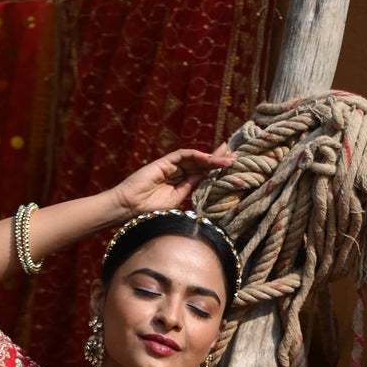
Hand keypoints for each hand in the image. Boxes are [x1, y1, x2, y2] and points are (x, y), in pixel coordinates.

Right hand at [111, 144, 232, 220]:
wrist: (129, 209)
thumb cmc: (148, 212)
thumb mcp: (176, 202)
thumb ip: (190, 190)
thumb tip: (207, 183)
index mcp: (181, 185)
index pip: (202, 173)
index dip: (216, 168)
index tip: (232, 164)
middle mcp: (178, 173)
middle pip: (202, 163)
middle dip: (219, 158)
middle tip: (236, 154)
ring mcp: (171, 166)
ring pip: (196, 158)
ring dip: (212, 158)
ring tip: (228, 159)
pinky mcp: (165, 162)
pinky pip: (183, 155)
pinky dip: (197, 155)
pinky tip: (209, 158)